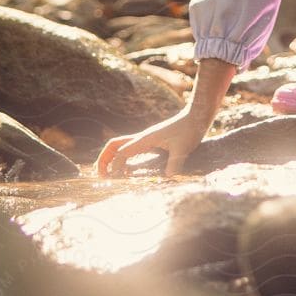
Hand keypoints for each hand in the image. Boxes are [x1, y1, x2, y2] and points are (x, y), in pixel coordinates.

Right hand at [95, 108, 210, 179]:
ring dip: (111, 158)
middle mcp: (142, 138)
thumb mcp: (183, 148)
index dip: (115, 165)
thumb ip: (175, 162)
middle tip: (100, 174)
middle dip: (104, 158)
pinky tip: (127, 170)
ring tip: (108, 174)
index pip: (122, 152)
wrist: (196, 117)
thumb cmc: (189, 130)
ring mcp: (145, 139)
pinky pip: (130, 149)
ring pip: (120, 146)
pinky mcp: (151, 141)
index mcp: (145, 139)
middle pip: (114, 145)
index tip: (114, 179)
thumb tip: (169, 177)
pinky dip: (122, 158)